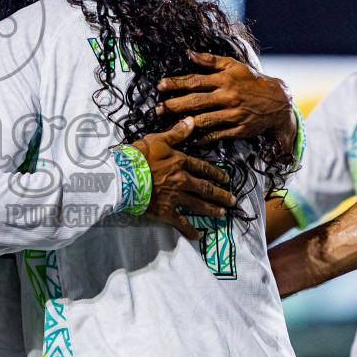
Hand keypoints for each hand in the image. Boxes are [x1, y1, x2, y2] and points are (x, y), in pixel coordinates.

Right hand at [130, 117, 237, 240]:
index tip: (227, 178)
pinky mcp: (166, 212)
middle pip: (206, 189)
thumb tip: (192, 120)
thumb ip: (176, 133)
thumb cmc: (138, 156)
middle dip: (221, 195)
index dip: (217, 174)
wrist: (124, 176)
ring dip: (212, 210)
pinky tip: (198, 236)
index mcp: (181, 162)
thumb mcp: (157, 139)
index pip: (203, 168)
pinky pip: (181, 222)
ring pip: (199, 205)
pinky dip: (190, 230)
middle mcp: (183, 180)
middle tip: (232, 200)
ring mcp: (176, 197)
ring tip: (222, 214)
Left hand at [156, 52, 296, 147]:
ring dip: (184, 122)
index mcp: (224, 80)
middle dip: (174, 106)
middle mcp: (227, 97)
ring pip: (204, 120)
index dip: (176, 83)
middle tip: (157, 109)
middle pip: (196, 102)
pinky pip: (216, 135)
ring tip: (169, 124)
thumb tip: (189, 53)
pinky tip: (191, 137)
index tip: (160, 85)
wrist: (277, 102)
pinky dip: (203, 137)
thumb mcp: (233, 65)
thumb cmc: (251, 81)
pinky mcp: (237, 129)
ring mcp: (233, 115)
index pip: (195, 81)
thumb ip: (210, 60)